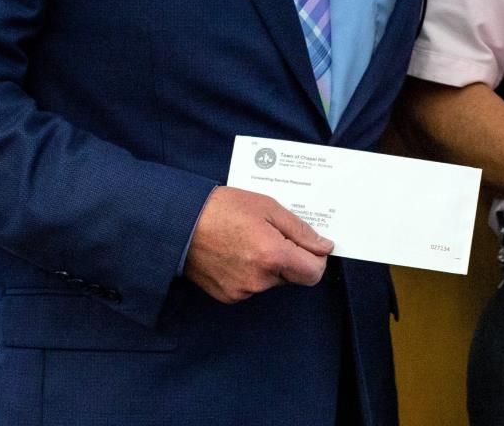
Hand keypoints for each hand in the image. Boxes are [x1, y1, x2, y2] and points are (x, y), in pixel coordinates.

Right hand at [182, 186, 333, 303]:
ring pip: (273, 281)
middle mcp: (259, 280)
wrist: (179, 224)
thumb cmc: (223, 209)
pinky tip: (237, 252)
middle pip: (294, 276)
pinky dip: (252, 272)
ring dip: (270, 264)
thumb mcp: (268, 207)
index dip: (317, 258)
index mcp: (273, 256)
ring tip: (250, 240)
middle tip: (274, 234)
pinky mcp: (228, 296)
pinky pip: (253, 286)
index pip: (314, 273)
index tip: (311, 244)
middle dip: (292, 258)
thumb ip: (300, 230)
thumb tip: (324, 246)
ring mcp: (242, 291)